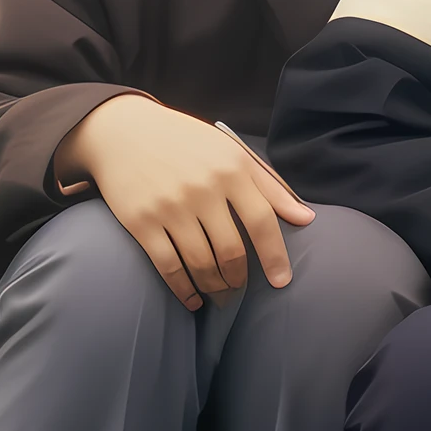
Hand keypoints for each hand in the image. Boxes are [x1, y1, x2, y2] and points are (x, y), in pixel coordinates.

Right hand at [56, 94, 314, 309]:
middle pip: (231, 250)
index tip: (282, 281)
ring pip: (201, 263)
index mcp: (230, 169)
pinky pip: (167, 266)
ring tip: (220, 294)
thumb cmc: (187, 143)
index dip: (275, 256)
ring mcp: (170, 207)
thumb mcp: (232, 153)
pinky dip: (183, 289)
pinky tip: (192, 299)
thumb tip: (306, 218)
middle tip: (240, 288)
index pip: (262, 221)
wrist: (124, 131)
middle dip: (239, 278)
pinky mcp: (141, 222)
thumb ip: (270, 186)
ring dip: (215, 286)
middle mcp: (202, 189)